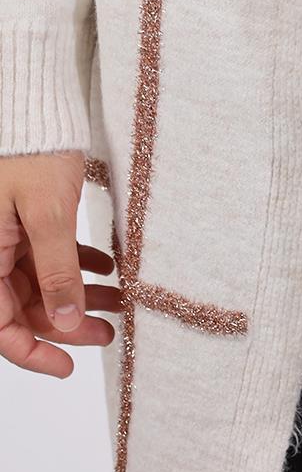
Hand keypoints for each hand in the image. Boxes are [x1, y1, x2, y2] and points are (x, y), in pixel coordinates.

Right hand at [0, 151, 118, 377]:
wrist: (32, 104)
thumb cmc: (31, 149)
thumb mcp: (48, 214)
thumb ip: (56, 270)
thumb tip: (66, 321)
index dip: (32, 352)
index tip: (68, 366)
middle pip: (24, 307)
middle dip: (67, 323)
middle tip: (109, 332)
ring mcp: (7, 236)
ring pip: (41, 282)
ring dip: (78, 293)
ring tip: (120, 299)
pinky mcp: (25, 220)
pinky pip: (48, 254)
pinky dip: (77, 263)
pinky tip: (107, 265)